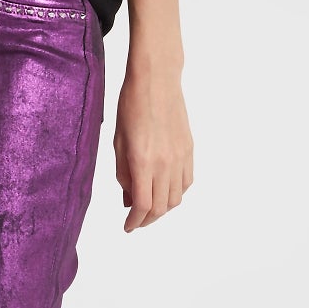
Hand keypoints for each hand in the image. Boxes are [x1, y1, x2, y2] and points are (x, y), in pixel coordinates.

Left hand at [112, 63, 192, 230]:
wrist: (156, 80)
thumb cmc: (130, 107)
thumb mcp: (118, 143)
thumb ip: (123, 174)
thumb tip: (129, 200)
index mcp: (142, 161)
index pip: (143, 205)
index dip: (134, 221)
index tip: (127, 226)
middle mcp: (164, 163)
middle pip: (161, 207)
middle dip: (147, 220)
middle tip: (136, 221)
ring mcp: (180, 157)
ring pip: (176, 198)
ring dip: (163, 209)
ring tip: (149, 207)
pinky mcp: (189, 150)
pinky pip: (187, 182)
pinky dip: (176, 193)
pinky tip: (165, 190)